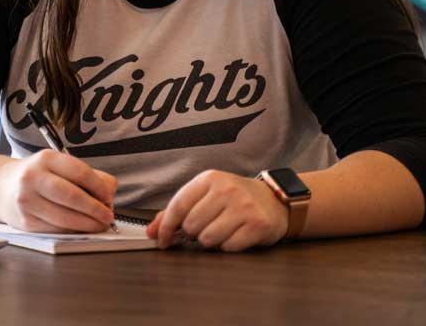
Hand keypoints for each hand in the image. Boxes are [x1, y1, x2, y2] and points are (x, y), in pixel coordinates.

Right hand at [0, 149, 117, 232]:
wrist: (0, 187)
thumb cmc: (37, 176)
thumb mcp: (57, 166)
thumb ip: (86, 175)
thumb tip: (109, 191)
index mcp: (46, 159)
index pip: (80, 172)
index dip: (99, 186)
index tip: (109, 196)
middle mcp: (33, 178)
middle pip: (72, 196)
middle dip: (95, 209)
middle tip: (108, 216)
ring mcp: (27, 201)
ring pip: (64, 217)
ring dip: (87, 224)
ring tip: (99, 225)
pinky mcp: (25, 222)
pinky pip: (55, 229)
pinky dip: (73, 231)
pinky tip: (81, 229)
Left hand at [146, 169, 287, 250]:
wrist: (273, 200)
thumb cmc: (234, 198)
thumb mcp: (205, 195)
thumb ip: (176, 211)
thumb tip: (152, 231)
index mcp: (209, 178)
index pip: (178, 205)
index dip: (166, 226)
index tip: (161, 240)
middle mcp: (227, 189)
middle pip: (191, 225)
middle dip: (194, 233)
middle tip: (206, 227)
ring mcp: (244, 206)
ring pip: (208, 239)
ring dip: (211, 241)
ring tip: (221, 230)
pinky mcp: (258, 224)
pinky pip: (228, 247)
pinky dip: (228, 246)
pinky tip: (236, 235)